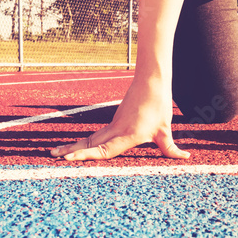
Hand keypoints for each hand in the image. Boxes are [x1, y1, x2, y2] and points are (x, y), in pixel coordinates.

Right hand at [50, 79, 190, 160]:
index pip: (104, 149)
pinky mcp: (114, 122)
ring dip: (73, 146)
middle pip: (89, 143)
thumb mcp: (165, 129)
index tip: (69, 158)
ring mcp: (113, 125)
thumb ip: (170, 148)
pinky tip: (76, 147)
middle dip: (70, 150)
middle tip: (52, 156)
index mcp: (128, 134)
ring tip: (55, 152)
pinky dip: (84, 143)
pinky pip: (96, 135)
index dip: (86, 155)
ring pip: (90, 138)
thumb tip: (185, 157)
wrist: (151, 80)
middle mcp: (116, 130)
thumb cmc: (159, 103)